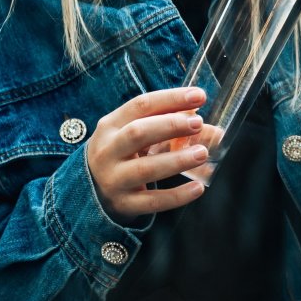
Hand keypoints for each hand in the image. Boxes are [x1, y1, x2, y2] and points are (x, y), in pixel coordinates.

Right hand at [86, 87, 211, 219]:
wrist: (89, 191)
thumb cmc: (120, 153)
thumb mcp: (133, 134)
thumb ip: (167, 126)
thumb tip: (210, 127)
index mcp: (110, 125)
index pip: (141, 105)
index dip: (171, 99)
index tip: (199, 96)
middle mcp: (108, 150)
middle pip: (138, 133)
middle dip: (171, 126)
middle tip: (198, 124)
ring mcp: (114, 179)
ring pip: (145, 169)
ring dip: (177, 160)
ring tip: (202, 153)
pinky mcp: (124, 204)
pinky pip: (153, 202)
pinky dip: (177, 195)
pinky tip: (198, 188)